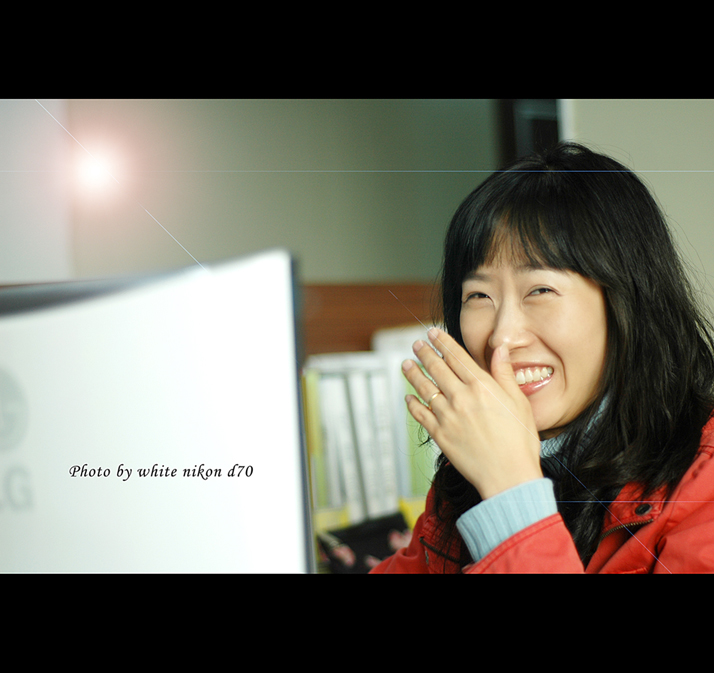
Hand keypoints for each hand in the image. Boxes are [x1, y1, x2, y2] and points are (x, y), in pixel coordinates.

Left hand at [402, 328, 542, 499]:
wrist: (509, 476)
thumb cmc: (519, 441)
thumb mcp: (519, 402)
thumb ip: (505, 373)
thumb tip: (501, 349)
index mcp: (481, 386)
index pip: (456, 357)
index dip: (442, 342)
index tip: (432, 333)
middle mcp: (461, 397)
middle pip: (437, 368)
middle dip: (424, 353)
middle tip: (416, 345)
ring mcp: (447, 416)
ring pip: (425, 388)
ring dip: (413, 373)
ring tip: (406, 364)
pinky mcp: (439, 434)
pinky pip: (420, 414)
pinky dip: (412, 403)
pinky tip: (408, 397)